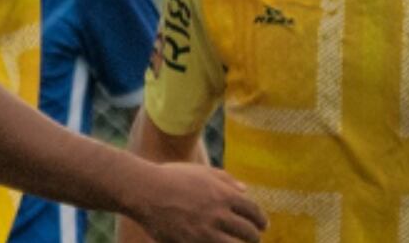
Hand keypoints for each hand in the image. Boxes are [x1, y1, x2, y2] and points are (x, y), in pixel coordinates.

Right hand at [134, 162, 266, 242]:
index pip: (253, 212)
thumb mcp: (202, 172)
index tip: (263, 225)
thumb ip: (226, 180)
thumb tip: (245, 190)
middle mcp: (218, 214)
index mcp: (224, 194)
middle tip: (254, 239)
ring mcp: (205, 232)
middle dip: (255, 238)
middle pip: (248, 233)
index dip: (261, 220)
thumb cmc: (173, 177)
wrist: (146, 191)